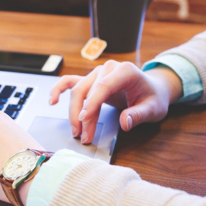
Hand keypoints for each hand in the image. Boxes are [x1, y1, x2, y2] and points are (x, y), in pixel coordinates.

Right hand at [49, 60, 182, 143]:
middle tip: (83, 136)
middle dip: (82, 115)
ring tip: (76, 131)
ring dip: (74, 111)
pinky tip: (52, 100)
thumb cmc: (153, 97)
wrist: (153, 89)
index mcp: (125, 70)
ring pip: (78, 90)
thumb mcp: (153, 108)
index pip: (103, 86)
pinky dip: (59, 90)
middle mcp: (108, 69)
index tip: (84, 119)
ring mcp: (97, 73)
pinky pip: (71, 82)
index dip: (92, 103)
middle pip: (87, 90)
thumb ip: (139, 114)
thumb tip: (125, 122)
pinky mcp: (91, 80)